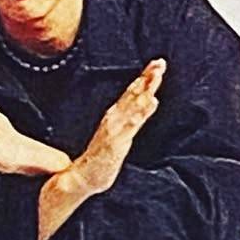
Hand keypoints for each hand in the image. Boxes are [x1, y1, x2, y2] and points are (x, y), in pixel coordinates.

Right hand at [72, 58, 165, 194]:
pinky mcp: (116, 142)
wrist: (79, 178)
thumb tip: (151, 101)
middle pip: (133, 94)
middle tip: (159, 62)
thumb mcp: (120, 136)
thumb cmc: (100, 159)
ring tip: (156, 75)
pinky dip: (141, 112)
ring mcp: (114, 129)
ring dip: (145, 89)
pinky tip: (151, 102)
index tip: (156, 64)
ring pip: (133, 104)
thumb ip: (133, 118)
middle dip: (147, 77)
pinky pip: (132, 124)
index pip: (132, 93)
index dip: (144, 78)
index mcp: (114, 116)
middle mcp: (113, 118)